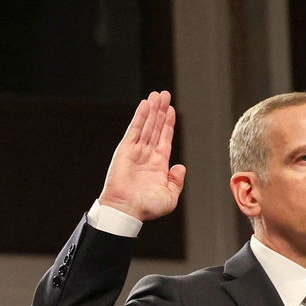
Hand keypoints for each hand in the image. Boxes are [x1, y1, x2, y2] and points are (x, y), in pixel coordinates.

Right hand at [98, 90, 185, 220]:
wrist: (127, 210)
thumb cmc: (146, 208)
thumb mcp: (170, 197)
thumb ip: (176, 181)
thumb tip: (180, 167)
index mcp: (158, 165)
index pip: (164, 139)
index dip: (168, 124)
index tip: (171, 110)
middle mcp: (146, 155)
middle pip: (155, 127)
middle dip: (160, 111)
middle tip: (165, 95)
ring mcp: (136, 151)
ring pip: (146, 125)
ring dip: (152, 110)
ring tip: (157, 95)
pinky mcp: (125, 149)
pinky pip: (135, 129)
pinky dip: (140, 117)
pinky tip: (145, 105)